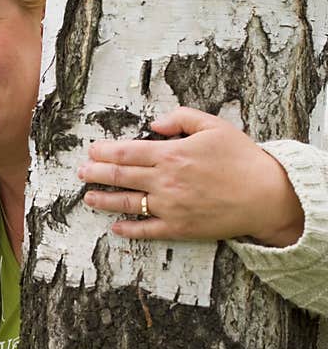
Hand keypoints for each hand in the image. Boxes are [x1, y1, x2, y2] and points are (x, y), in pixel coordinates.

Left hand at [77, 107, 304, 246]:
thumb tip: (153, 123)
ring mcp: (170, 206)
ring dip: (104, 200)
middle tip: (81, 172)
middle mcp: (165, 180)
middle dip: (95, 173)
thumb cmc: (242, 159)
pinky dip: (128, 229)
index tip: (91, 151)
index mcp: (172, 154)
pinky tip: (115, 227)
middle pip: (120, 176)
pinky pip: (147, 230)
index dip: (104, 151)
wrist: (268, 195)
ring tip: (88, 198)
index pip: (126, 151)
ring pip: (127, 203)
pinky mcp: (179, 227)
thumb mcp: (214, 126)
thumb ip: (181, 118)